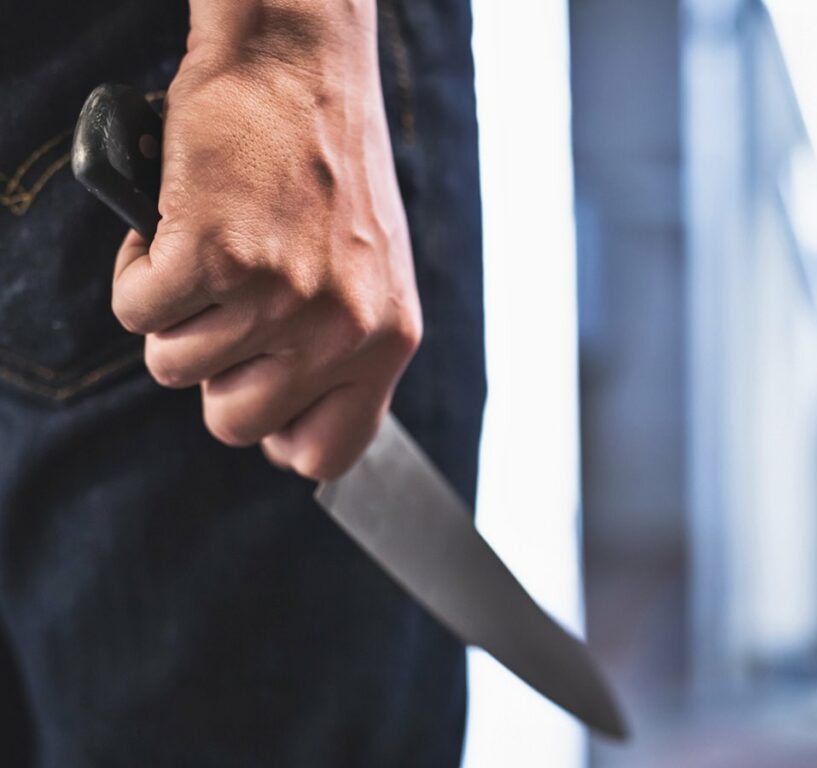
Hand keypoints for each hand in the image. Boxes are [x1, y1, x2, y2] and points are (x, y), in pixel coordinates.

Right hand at [111, 0, 420, 480]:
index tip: (259, 400)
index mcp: (389, 339)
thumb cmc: (330, 166)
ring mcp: (280, 296)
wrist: (301, 64)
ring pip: (174, 369)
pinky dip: (138, 274)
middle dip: (213, 373)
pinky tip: (172, 231)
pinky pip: (138, 315)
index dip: (279, 437)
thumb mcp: (370, 272)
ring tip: (208, 255)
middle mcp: (341, 329)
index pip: (328, 452)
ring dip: (174, 315)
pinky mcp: (215, 255)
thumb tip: (286, 416)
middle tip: (225, 310)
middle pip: (233, 424)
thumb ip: (342, 348)